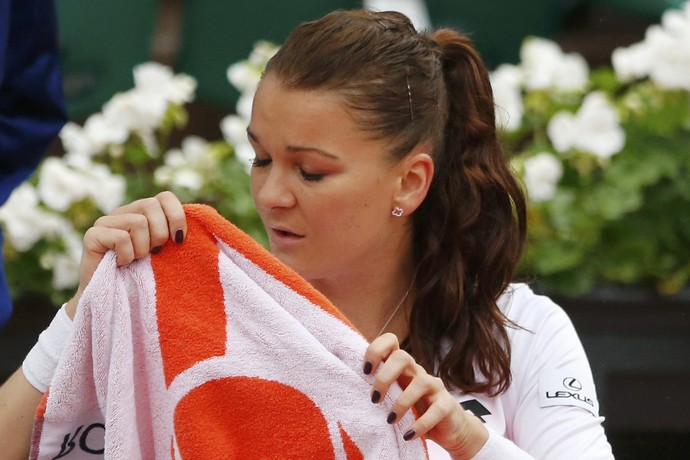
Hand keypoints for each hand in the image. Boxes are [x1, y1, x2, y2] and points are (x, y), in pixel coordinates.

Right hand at [65, 191, 186, 318]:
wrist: (113, 302)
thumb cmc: (144, 277)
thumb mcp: (165, 253)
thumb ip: (176, 235)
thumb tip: (202, 222)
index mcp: (143, 213)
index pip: (165, 197)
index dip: (176, 216)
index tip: (179, 240)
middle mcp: (123, 212)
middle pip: (151, 205)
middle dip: (159, 234)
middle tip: (154, 253)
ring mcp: (105, 221)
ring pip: (138, 222)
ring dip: (142, 248)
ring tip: (135, 260)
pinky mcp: (92, 235)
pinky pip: (120, 237)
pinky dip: (127, 256)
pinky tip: (121, 264)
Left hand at [364, 333, 487, 458]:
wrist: (450, 429)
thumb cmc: (415, 411)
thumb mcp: (396, 397)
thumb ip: (381, 390)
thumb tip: (349, 392)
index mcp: (403, 368)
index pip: (391, 342)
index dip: (376, 350)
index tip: (365, 371)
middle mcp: (418, 372)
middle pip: (403, 357)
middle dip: (385, 377)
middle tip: (374, 399)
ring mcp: (434, 387)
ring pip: (420, 382)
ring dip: (402, 403)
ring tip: (390, 420)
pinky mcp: (447, 405)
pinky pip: (436, 410)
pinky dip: (420, 424)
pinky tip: (408, 434)